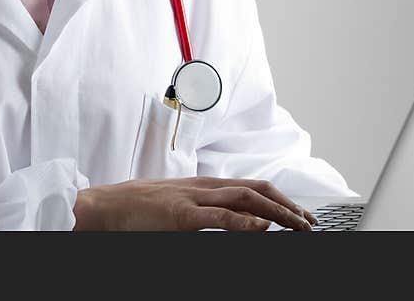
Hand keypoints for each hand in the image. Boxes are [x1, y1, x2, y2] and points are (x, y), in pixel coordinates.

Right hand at [72, 176, 316, 230]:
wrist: (104, 208)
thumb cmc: (135, 210)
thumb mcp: (174, 205)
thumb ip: (201, 210)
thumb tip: (227, 222)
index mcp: (202, 185)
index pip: (251, 185)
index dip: (279, 197)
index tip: (299, 213)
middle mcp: (202, 187)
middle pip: (255, 188)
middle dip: (287, 204)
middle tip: (309, 223)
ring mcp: (192, 198)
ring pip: (244, 198)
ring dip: (277, 212)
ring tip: (298, 225)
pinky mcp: (180, 216)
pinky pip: (218, 217)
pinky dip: (244, 221)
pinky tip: (263, 228)